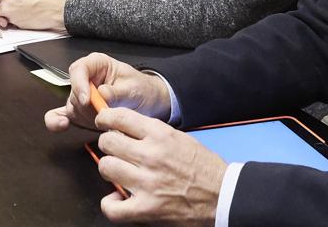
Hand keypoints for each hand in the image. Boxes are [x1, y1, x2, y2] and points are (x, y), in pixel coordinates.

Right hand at [44, 53, 170, 132]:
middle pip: (74, 92)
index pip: (79, 69)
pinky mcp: (80, 111)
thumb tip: (102, 94)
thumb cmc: (142, 89)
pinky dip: (57, 121)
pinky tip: (62, 125)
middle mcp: (86, 78)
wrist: (148, 103)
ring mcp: (81, 96)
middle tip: (105, 114)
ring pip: (73, 107)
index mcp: (97, 64)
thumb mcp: (134, 88)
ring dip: (87, 117)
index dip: (79, 84)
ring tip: (105, 121)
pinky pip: (62, 115)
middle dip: (88, 106)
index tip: (87, 100)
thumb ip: (117, 92)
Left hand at [95, 108, 225, 224]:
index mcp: (161, 135)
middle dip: (108, 145)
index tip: (103, 122)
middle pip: (107, 142)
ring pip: (106, 168)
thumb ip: (153, 134)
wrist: (224, 196)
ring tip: (120, 174)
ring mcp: (147, 183)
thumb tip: (125, 131)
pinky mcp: (146, 209)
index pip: (119, 117)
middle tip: (116, 151)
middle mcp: (151, 156)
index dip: (105, 119)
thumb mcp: (181, 139)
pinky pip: (111, 206)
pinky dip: (111, 204)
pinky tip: (120, 198)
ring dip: (110, 171)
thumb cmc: (205, 169)